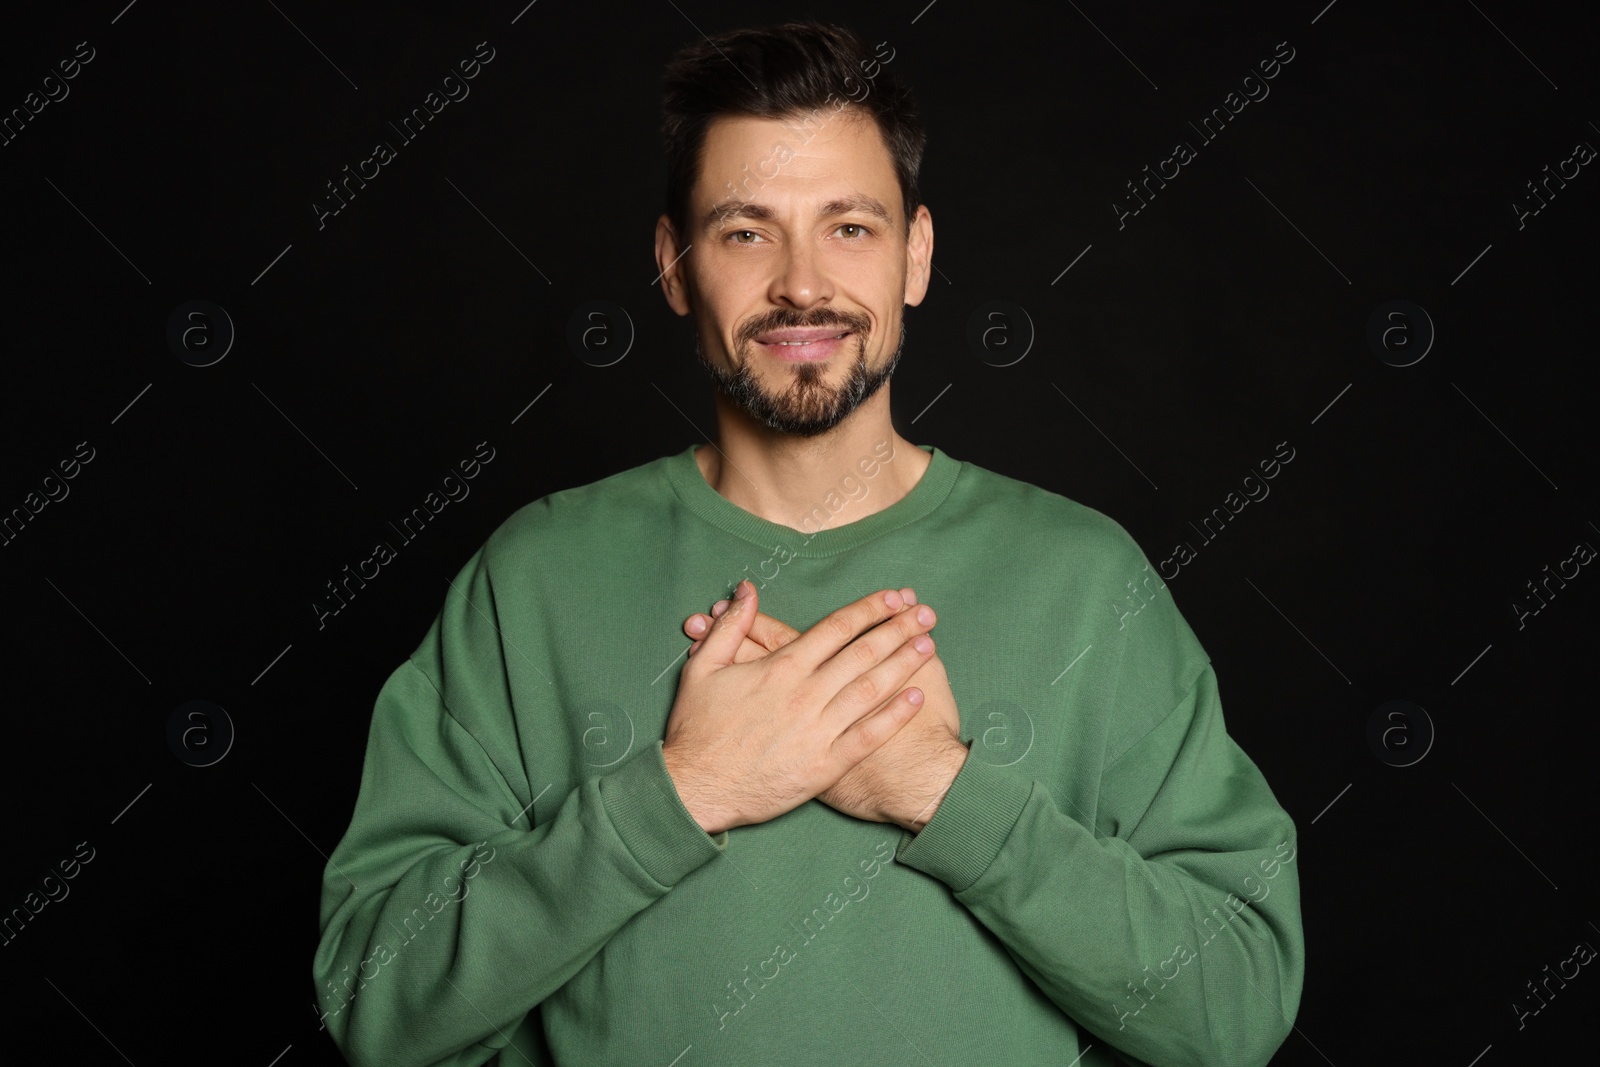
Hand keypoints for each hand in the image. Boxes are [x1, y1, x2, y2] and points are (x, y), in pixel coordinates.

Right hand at [662, 581, 938, 835]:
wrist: (696, 788)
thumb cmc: (696, 729)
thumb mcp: (703, 668)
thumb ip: (731, 626)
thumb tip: (748, 589)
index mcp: (780, 668)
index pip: (836, 628)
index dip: (869, 610)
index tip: (893, 597)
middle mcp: (805, 694)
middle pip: (863, 653)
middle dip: (898, 629)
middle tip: (926, 613)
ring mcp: (818, 731)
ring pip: (872, 689)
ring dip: (904, 664)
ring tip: (929, 643)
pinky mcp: (824, 766)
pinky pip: (868, 736)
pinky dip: (895, 716)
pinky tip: (917, 698)